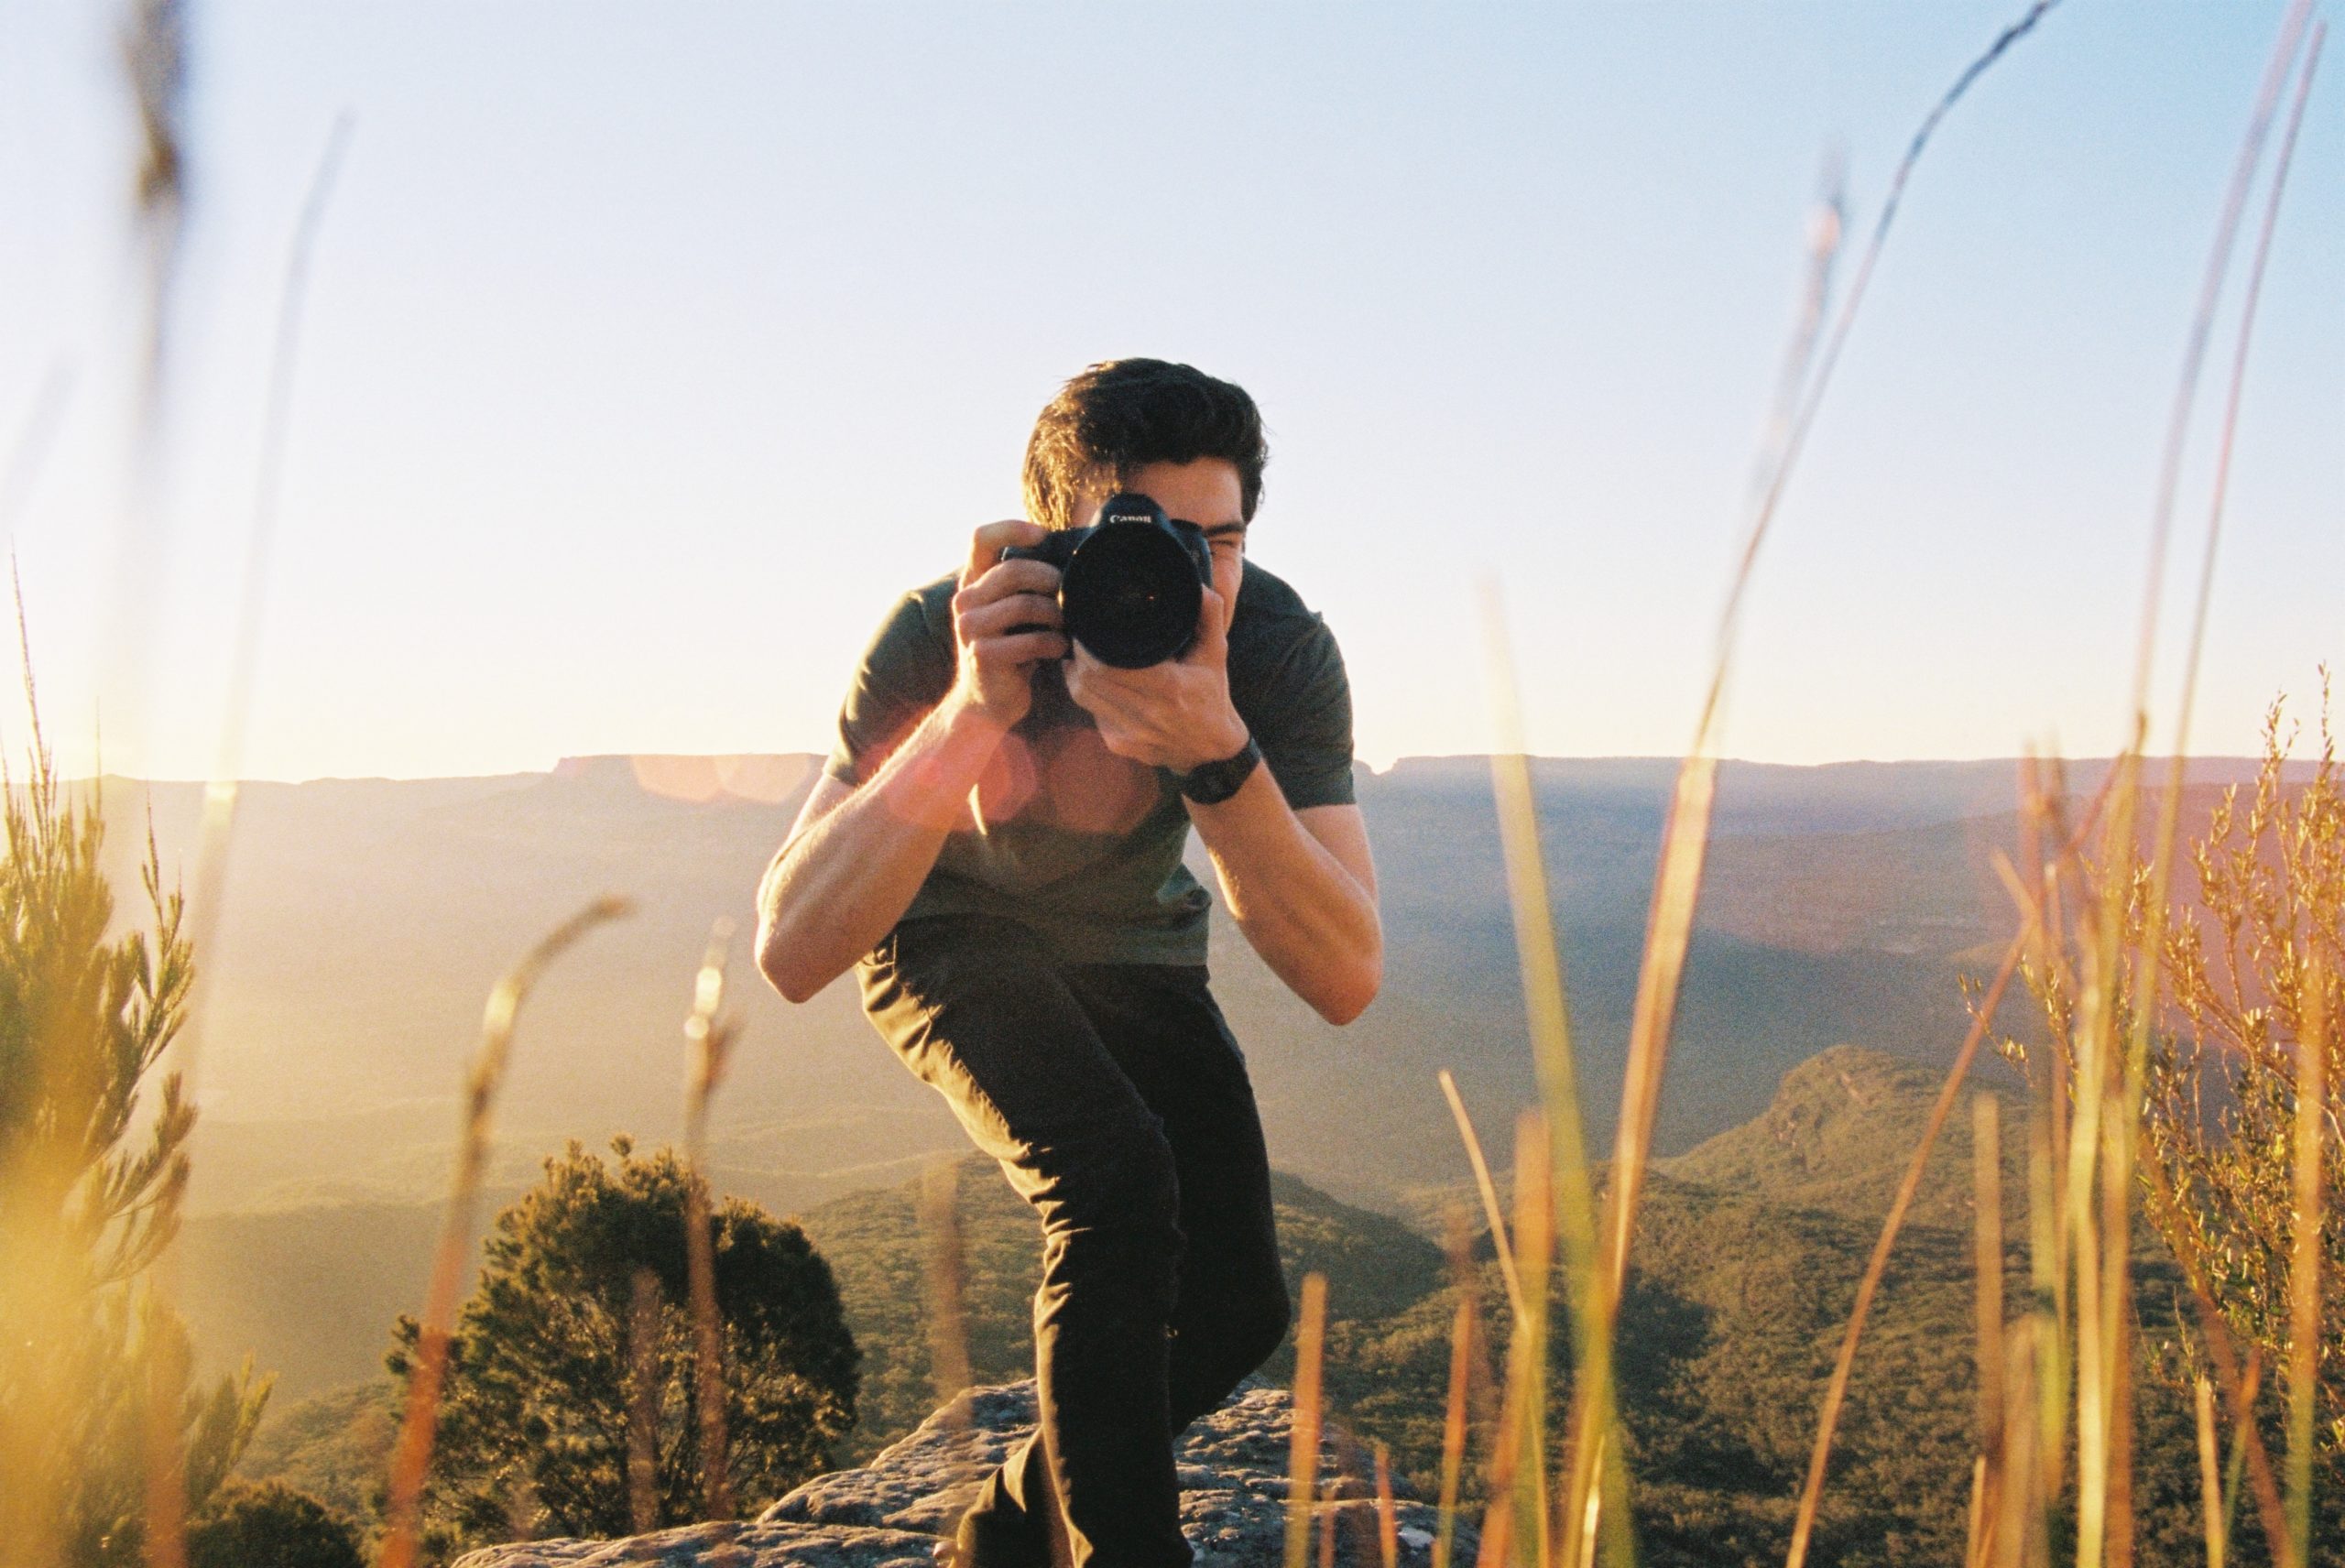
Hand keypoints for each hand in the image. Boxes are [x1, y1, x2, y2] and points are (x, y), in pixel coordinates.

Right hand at [948, 520, 1067, 728]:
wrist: (987, 700)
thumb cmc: (1011, 649)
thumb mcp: (1012, 611)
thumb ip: (1025, 584)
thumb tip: (1072, 557)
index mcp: (972, 582)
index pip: (981, 538)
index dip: (1013, 529)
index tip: (1044, 535)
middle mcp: (964, 600)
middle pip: (1012, 571)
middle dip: (1050, 579)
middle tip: (1069, 593)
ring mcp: (970, 628)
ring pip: (1023, 605)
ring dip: (1056, 615)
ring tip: (1067, 625)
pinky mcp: (982, 655)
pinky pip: (1028, 641)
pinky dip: (1052, 644)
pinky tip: (1060, 649)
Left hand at [1065, 586, 1249, 771]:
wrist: (1212, 752)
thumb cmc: (1212, 697)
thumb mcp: (1216, 654)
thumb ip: (1209, 615)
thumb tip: (1195, 584)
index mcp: (1168, 687)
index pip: (1107, 665)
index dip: (1088, 646)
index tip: (1086, 627)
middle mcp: (1146, 714)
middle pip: (1088, 679)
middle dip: (1078, 656)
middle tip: (1079, 637)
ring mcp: (1129, 733)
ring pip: (1083, 697)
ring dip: (1076, 674)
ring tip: (1079, 656)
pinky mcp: (1119, 745)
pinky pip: (1091, 713)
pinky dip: (1090, 695)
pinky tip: (1095, 682)